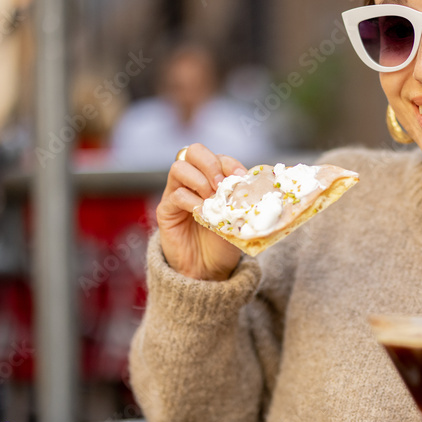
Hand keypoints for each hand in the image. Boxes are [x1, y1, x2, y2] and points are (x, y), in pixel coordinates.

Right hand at [156, 143, 246, 279]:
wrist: (207, 271)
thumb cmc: (223, 243)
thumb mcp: (238, 219)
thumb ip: (242, 201)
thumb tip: (256, 187)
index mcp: (211, 179)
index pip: (217, 157)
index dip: (229, 163)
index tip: (241, 177)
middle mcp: (192, 181)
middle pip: (194, 151)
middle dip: (211, 164)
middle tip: (221, 184)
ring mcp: (176, 193)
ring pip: (180, 167)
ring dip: (200, 180)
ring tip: (213, 199)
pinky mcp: (165, 210)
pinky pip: (175, 195)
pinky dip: (191, 201)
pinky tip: (203, 213)